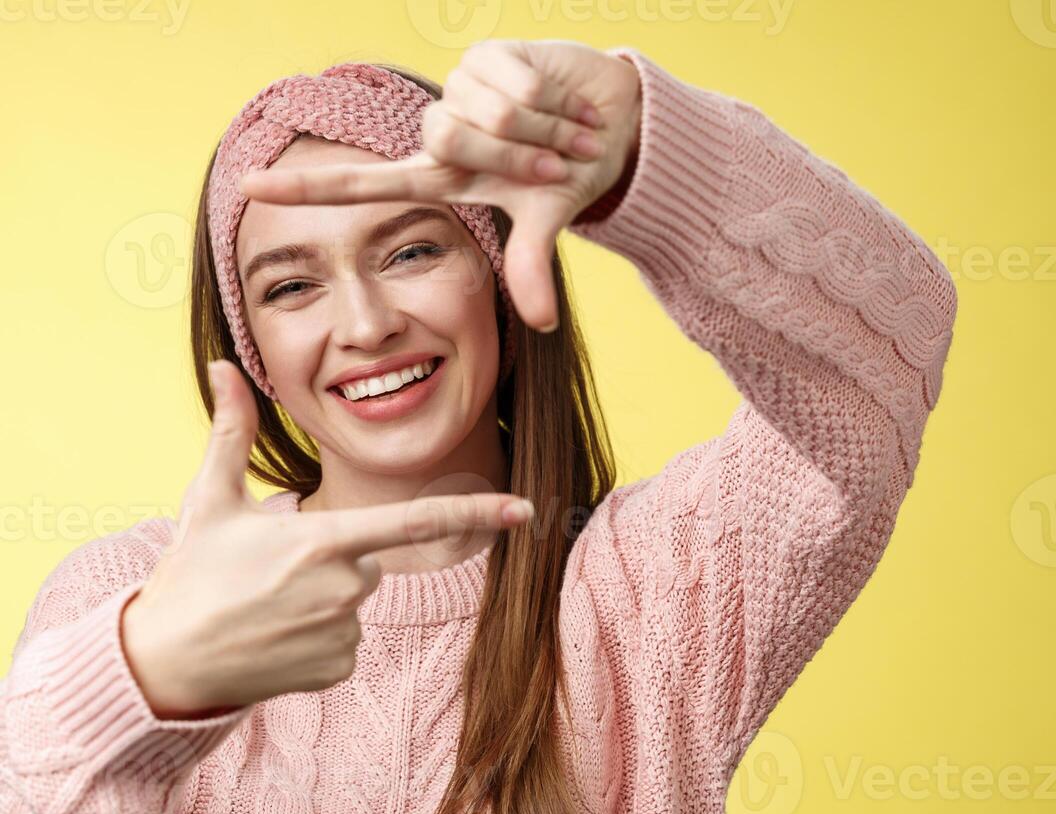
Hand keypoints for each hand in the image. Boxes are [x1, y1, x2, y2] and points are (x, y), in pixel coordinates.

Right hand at [119, 360, 535, 718]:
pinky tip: (275, 639)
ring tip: (266, 607)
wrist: (165, 662)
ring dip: (322, 598)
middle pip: (368, 558)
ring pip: (356, 599)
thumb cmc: (191, 576)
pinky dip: (317, 637)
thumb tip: (225, 365)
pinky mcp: (340, 667)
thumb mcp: (209, 499)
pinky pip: (347, 639)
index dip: (476, 512)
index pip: (416, 522)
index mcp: (325, 541)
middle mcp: (346, 587)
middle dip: (331, 558)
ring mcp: (346, 632)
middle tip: (269, 573)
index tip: (525, 509)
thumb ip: (232, 430)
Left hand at [238, 39, 643, 331]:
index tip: (247, 189)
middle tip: (556, 163)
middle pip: (445, 133)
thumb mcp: (548, 218)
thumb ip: (532, 264)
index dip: (307, 190)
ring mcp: (461, 88)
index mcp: (444, 175)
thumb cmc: (574, 170)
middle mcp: (443, 130)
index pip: (364, 183)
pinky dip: (556, 102)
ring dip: (544, 128)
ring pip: (486, 109)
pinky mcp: (487, 55)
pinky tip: (570, 104)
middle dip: (514, 151)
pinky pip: (516, 82)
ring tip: (571, 133)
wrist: (617, 120)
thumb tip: (540, 324)